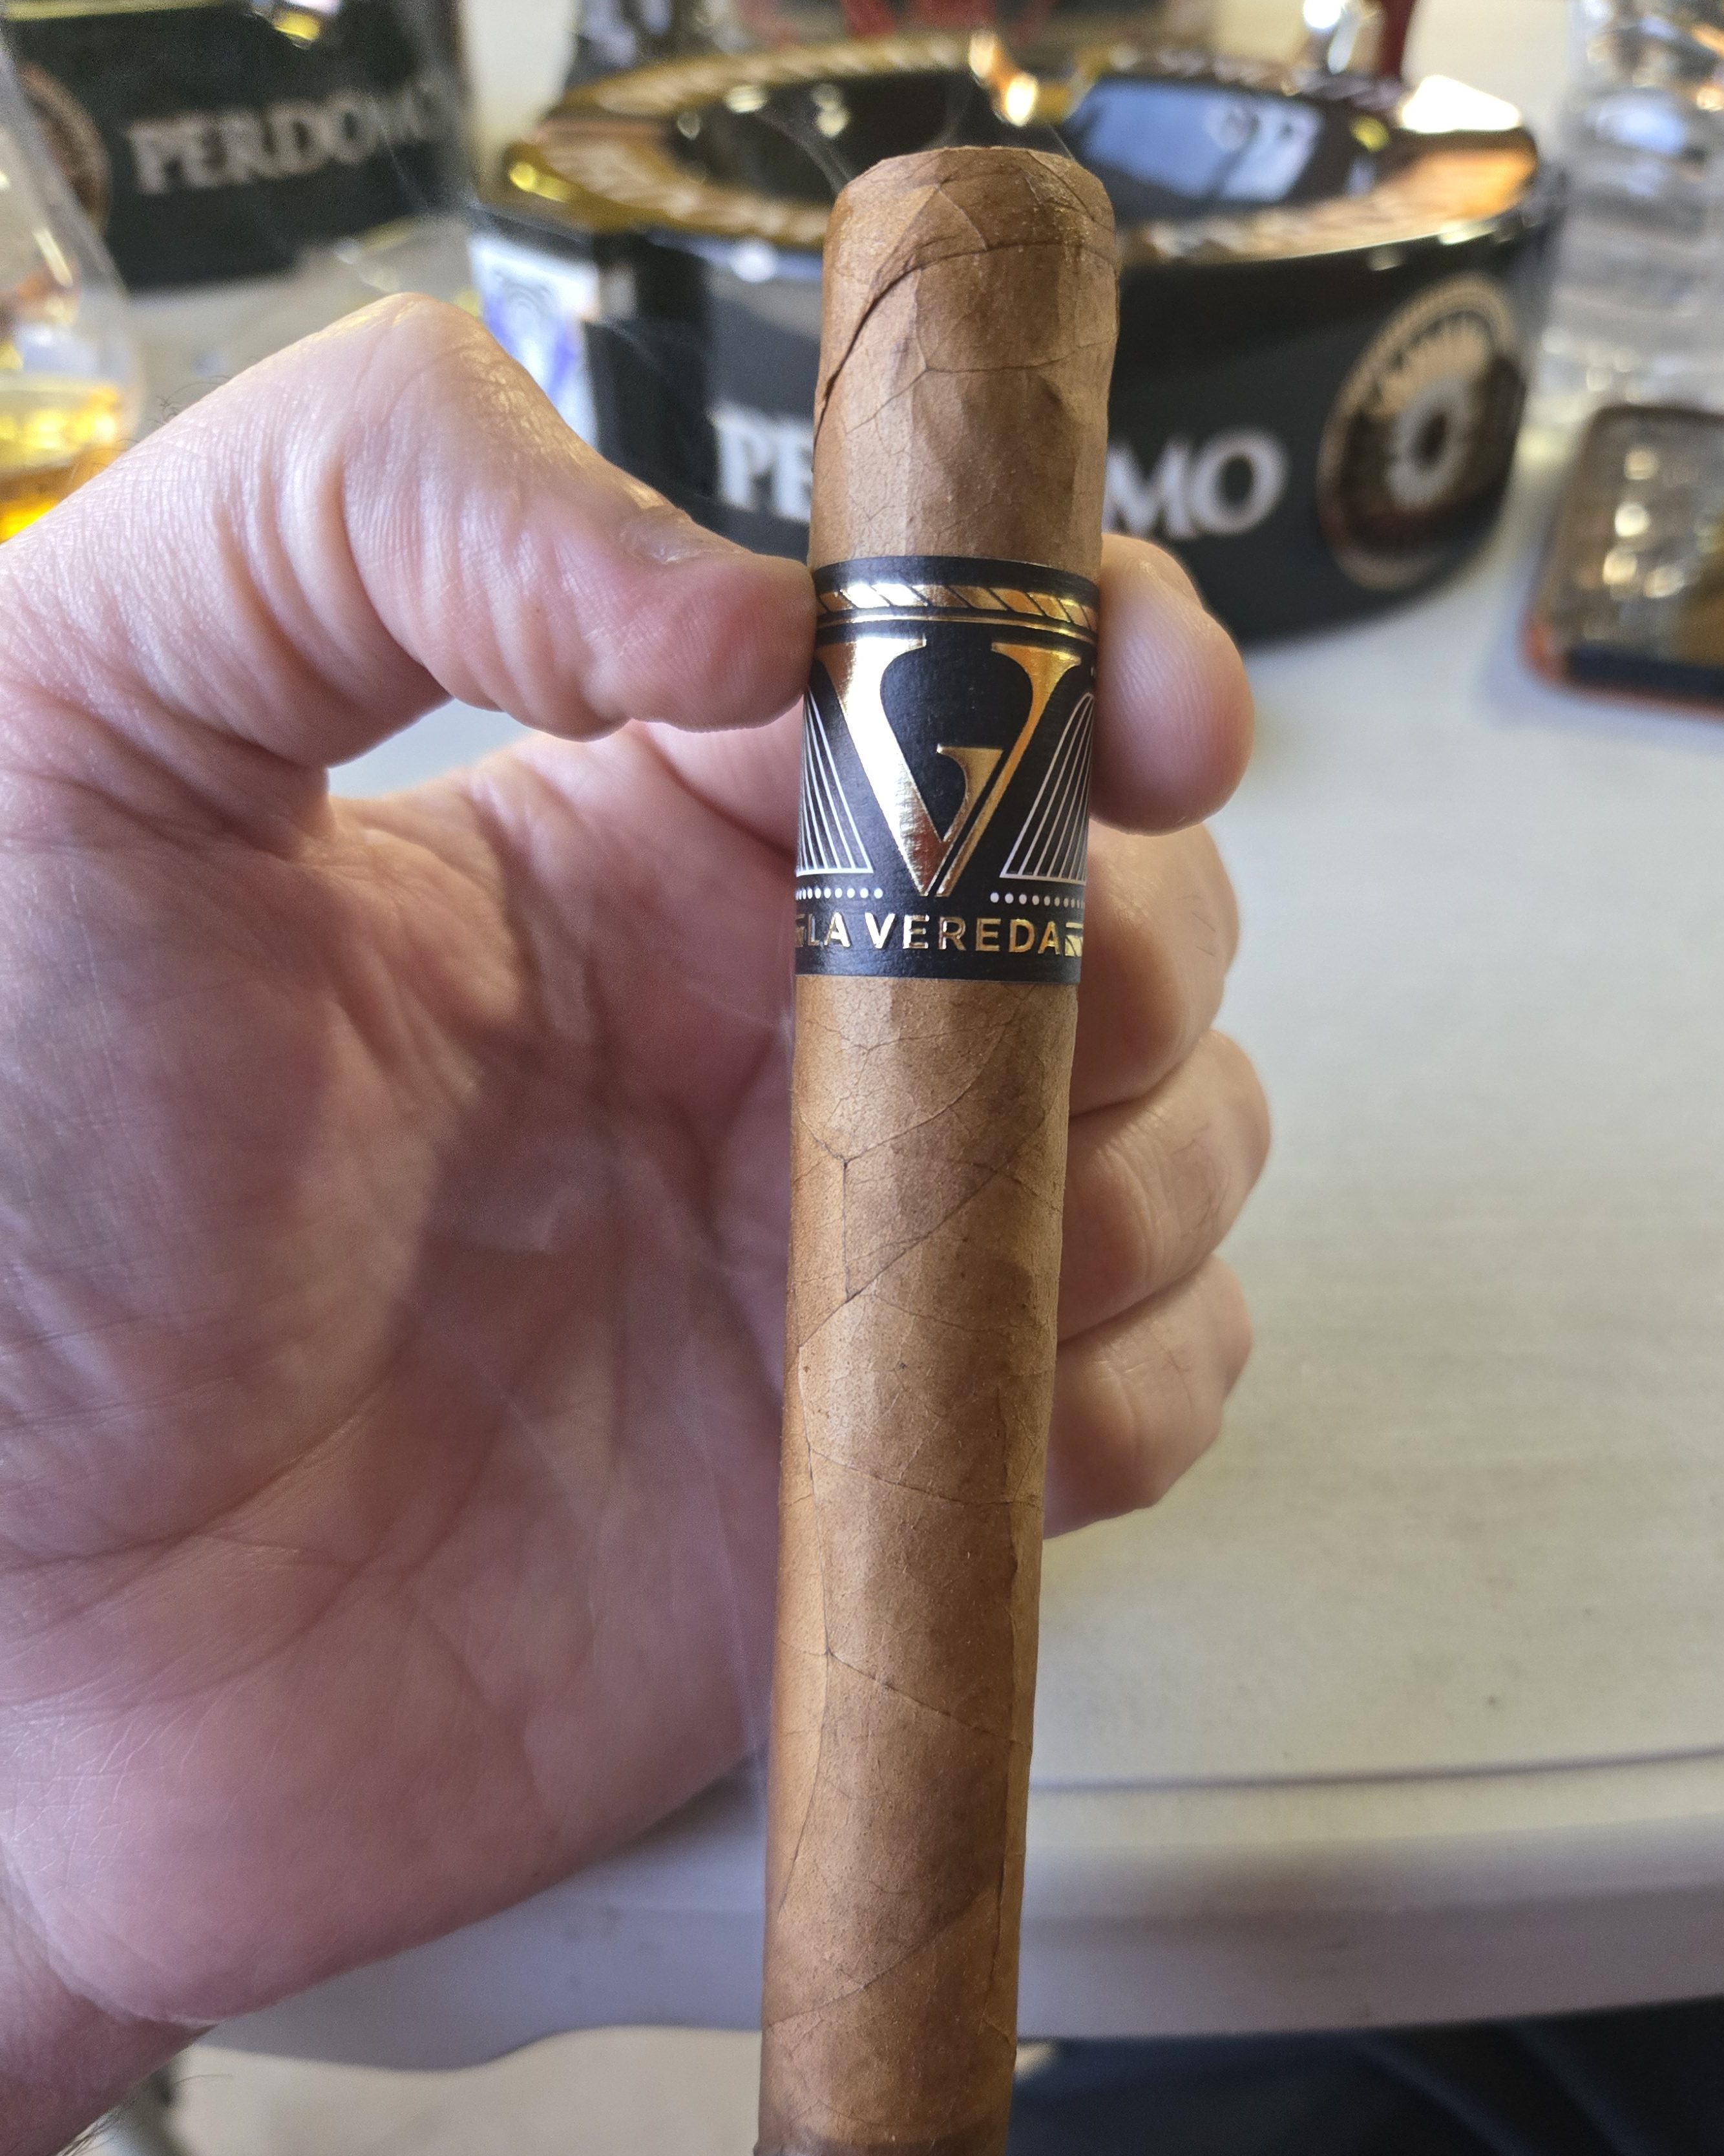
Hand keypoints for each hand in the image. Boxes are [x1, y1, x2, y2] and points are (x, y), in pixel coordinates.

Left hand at [0, 300, 1262, 2155]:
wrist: (25, 1646)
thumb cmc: (8, 1197)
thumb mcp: (90, 734)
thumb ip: (368, 509)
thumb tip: (750, 596)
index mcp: (634, 833)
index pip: (956, 670)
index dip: (1098, 656)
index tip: (1153, 712)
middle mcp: (774, 1031)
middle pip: (1122, 905)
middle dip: (1137, 937)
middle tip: (1013, 1018)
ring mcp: (842, 1257)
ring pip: (1175, 1140)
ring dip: (1143, 1169)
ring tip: (949, 1246)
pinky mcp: (883, 1473)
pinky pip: (1141, 1396)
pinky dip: (1134, 1388)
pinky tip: (984, 1404)